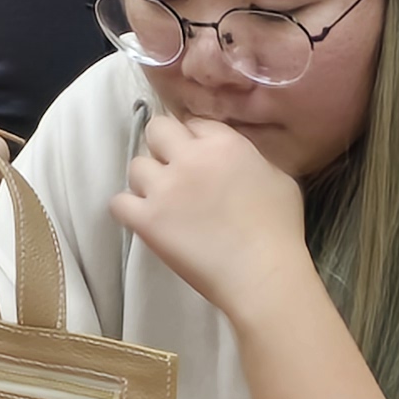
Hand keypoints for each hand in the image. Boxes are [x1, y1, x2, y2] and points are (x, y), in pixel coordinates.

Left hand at [115, 112, 318, 324]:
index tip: (201, 159)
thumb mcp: (280, 179)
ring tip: (162, 201)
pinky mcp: (146, 220)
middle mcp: (190, 157)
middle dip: (164, 147)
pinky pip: (118, 202)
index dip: (196, 140)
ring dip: (147, 180)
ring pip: (135, 165)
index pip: (195, 123)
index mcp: (224, 144)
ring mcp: (164, 188)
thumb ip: (251, 159)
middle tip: (176, 173)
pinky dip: (129, 209)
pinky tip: (145, 219)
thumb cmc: (279, 231)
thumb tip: (236, 160)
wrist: (262, 275)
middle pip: (157, 129)